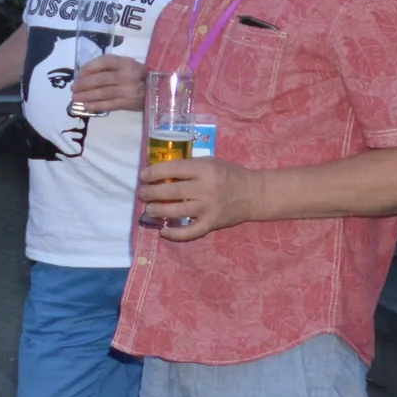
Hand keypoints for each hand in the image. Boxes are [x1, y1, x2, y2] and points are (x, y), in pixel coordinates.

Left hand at [71, 55, 145, 112]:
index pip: (105, 61)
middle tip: (73, 88)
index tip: (80, 73)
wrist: (160, 91)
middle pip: (101, 79)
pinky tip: (85, 106)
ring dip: (86, 96)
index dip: (89, 67)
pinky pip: (108, 105)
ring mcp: (128, 90)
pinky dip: (95, 106)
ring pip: (102, 93)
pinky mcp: (128, 103)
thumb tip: (86, 73)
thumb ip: (112, 67)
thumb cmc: (140, 77)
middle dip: (84, 84)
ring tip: (75, 98)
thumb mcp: (129, 66)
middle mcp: (128, 75)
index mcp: (127, 63)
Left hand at [138, 156, 257, 240]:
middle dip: (151, 193)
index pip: (174, 169)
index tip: (143, 176)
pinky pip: (190, 232)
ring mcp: (208, 208)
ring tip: (148, 209)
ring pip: (176, 210)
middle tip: (142, 194)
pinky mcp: (211, 223)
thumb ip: (189, 166)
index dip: (154, 173)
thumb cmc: (229, 175)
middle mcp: (205, 188)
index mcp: (205, 170)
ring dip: (158, 210)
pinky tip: (163, 231)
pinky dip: (175, 234)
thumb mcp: (211, 162)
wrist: (254, 194)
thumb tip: (161, 172)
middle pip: (171, 191)